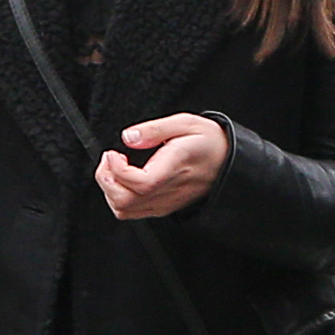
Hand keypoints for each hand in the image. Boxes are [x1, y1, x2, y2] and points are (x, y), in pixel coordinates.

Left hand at [94, 113, 227, 221]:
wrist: (229, 163)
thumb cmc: (210, 142)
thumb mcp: (185, 123)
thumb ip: (154, 129)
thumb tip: (129, 137)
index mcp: (176, 167)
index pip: (141, 183)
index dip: (118, 170)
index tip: (113, 153)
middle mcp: (169, 190)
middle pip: (125, 202)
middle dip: (106, 180)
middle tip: (109, 159)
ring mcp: (165, 202)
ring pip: (124, 210)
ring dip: (110, 190)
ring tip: (113, 169)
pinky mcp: (163, 207)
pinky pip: (132, 212)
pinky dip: (118, 197)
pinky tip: (123, 180)